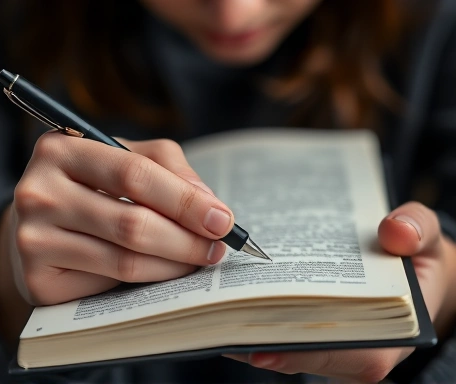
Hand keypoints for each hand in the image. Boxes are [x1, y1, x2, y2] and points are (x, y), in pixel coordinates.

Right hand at [7, 131, 232, 305]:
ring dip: (173, 265)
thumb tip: (209, 205)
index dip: (185, 200)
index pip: (135, 175)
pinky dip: (145, 281)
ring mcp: (32, 240)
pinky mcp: (37, 280)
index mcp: (61, 149)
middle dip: (187, 240)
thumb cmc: (92, 184)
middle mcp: (37, 192)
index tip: (222, 220)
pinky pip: (108, 285)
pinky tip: (160, 272)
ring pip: (124, 260)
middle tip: (217, 248)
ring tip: (197, 260)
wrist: (40, 223)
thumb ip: (168, 168)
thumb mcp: (125, 157)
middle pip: (132, 223)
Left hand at [225, 202, 455, 382]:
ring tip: (216, 310)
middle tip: (222, 319)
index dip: (307, 355)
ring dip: (252, 331)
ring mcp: (334, 341)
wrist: (410, 269)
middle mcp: (357, 347)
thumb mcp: (424, 238)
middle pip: (306, 353)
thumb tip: (396, 232)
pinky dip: (258, 319)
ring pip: (288, 346)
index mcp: (390, 335)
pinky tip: (231, 300)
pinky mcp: (317, 329)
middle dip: (264, 337)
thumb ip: (417, 230)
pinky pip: (285, 332)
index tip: (261, 348)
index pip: (351, 357)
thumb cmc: (417, 259)